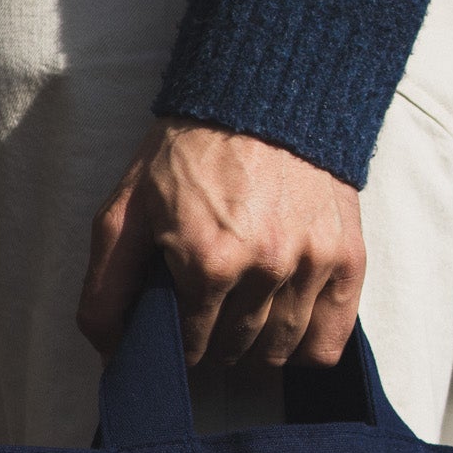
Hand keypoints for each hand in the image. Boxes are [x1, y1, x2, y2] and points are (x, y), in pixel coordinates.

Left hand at [78, 118, 364, 368]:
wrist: (259, 99)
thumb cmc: (187, 155)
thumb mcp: (126, 211)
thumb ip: (106, 286)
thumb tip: (109, 353)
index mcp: (208, 261)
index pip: (193, 346)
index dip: (183, 344)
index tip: (183, 327)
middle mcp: (264, 268)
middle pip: (238, 350)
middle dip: (219, 345)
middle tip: (213, 323)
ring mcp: (310, 265)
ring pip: (282, 350)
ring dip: (260, 351)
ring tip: (248, 327)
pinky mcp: (346, 258)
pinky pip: (330, 340)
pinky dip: (309, 351)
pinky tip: (291, 335)